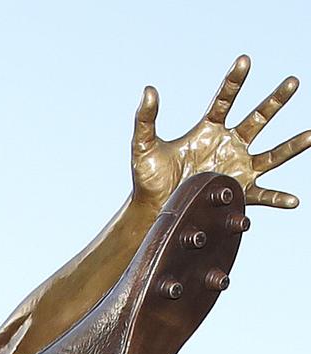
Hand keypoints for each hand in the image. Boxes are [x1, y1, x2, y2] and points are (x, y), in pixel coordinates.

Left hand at [132, 55, 310, 209]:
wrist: (153, 209)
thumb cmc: (147, 178)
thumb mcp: (143, 146)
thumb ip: (145, 119)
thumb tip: (149, 91)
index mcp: (208, 130)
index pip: (224, 100)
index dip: (234, 81)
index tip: (245, 60)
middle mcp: (228, 145)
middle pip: (257, 119)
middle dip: (275, 101)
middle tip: (293, 81)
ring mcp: (236, 167)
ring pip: (272, 155)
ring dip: (292, 146)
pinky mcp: (238, 192)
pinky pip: (263, 195)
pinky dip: (278, 199)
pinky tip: (293, 201)